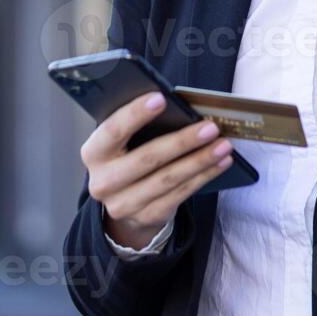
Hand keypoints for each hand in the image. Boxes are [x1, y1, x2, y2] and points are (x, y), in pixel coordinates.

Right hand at [80, 91, 233, 249]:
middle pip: (147, 159)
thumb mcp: (121, 141)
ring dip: (200, 161)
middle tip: (210, 127)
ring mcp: (124, 204)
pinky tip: (220, 163)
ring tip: (223, 145)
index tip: (161, 98)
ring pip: (168, 179)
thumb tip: (176, 106)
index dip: (135, 114)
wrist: (122, 201)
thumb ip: (136, 126)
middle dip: (182, 141)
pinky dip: (203, 176)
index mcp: (93, 152)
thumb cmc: (126, 156)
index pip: (112, 130)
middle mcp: (103, 181)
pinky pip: (180, 195)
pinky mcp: (146, 217)